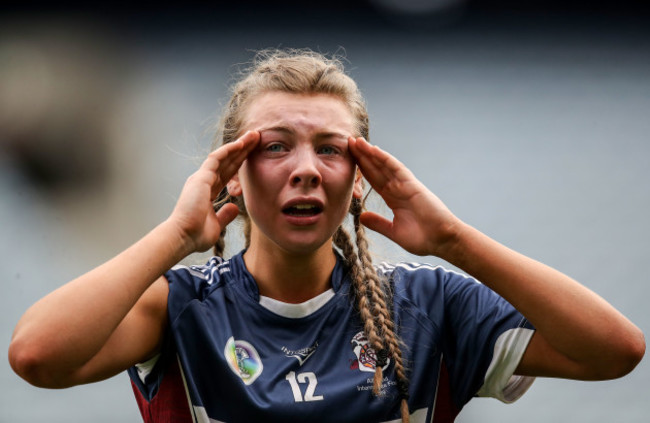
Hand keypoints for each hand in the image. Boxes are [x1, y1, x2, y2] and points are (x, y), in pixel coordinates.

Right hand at [169, 131, 259, 252]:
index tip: (253, 155)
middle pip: (227, 162)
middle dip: (242, 150)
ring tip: (253, 135)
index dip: (240, 163)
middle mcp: (204, 182)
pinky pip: (216, 158)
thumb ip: (226, 215)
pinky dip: (229, 150)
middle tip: (256, 138)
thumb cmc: (196, 235)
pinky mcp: (201, 177)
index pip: (227, 173)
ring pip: (224, 156)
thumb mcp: (217, 225)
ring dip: (239, 145)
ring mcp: (201, 178)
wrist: (183, 237)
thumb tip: (235, 208)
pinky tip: (241, 144)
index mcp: (207, 192)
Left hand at [348, 137, 460, 256]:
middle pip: (377, 169)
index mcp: (393, 198)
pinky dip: (385, 158)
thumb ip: (378, 223)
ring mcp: (405, 185)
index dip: (361, 169)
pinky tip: (374, 150)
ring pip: (384, 165)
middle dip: (362, 156)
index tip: (348, 160)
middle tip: (348, 142)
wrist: (442, 241)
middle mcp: (398, 188)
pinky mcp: (412, 185)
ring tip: (357, 142)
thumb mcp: (394, 231)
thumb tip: (362, 216)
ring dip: (370, 153)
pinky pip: (397, 168)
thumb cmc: (423, 238)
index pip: (374, 180)